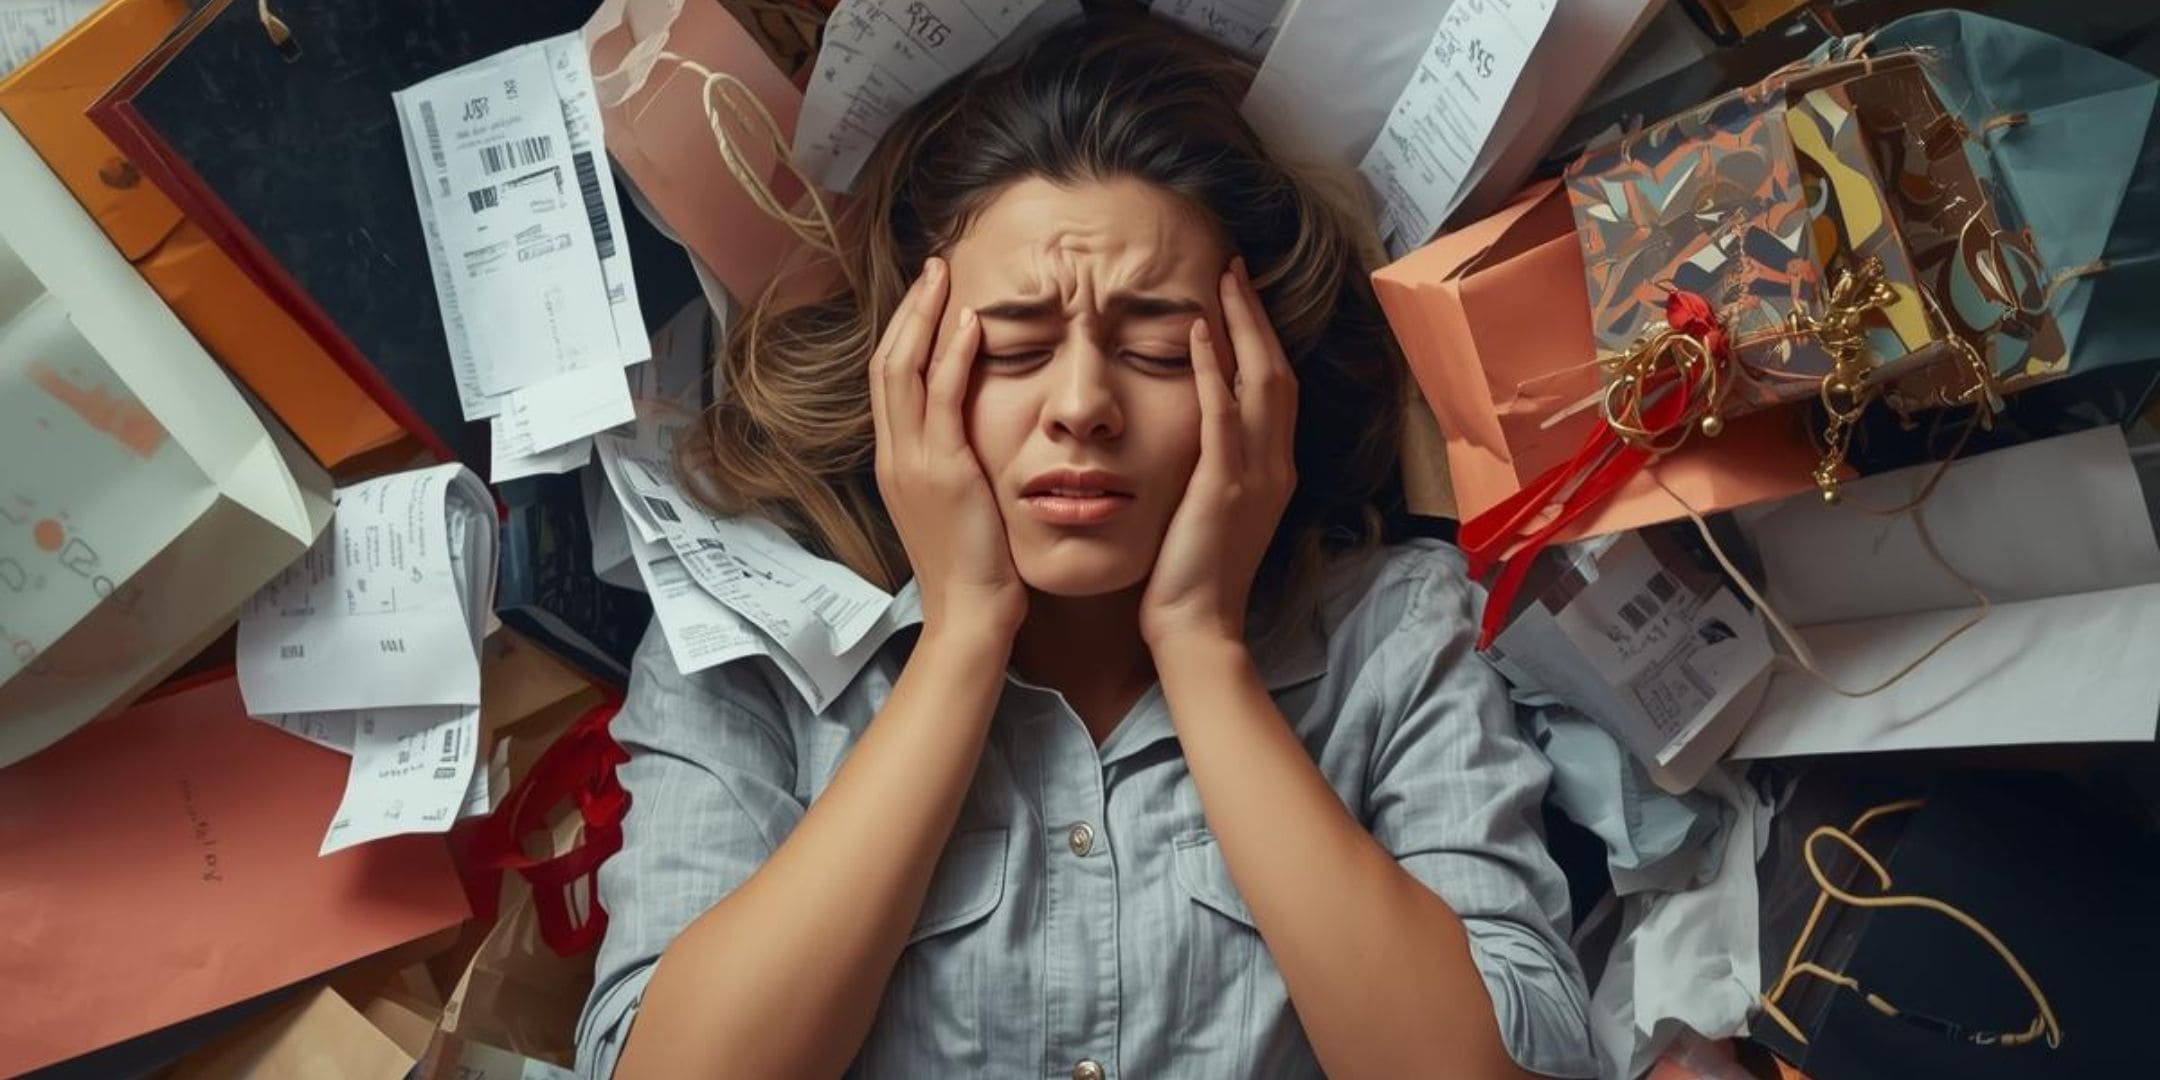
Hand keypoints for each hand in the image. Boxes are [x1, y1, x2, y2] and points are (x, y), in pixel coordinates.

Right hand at [869, 258, 1026, 641]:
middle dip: (909, 311)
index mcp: (896, 462)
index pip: (889, 381)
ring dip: (925, 317)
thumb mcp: (954, 506)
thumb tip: (972, 435)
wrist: (971, 614)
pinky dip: (953, 356)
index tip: (928, 298)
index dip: (904, 333)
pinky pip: (942, 399)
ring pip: (903, 371)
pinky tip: (971, 323)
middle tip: (933, 268)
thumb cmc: (974, 567)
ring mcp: (912, 462)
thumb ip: (954, 464)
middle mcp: (895, 456)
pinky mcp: (943, 471)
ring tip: (945, 276)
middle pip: (887, 364)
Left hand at [1140, 259, 1297, 647]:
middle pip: (1277, 371)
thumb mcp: (1214, 511)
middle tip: (1234, 270)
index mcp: (1274, 471)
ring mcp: (1255, 475)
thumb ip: (1217, 469)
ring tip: (1222, 282)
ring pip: (1260, 380)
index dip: (1262, 338)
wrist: (1196, 626)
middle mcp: (1275, 466)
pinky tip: (1196, 332)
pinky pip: (1221, 413)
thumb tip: (1198, 433)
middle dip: (1257, 316)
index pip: (1276, 388)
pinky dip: (1213, 368)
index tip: (1239, 298)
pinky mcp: (1223, 486)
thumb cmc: (1193, 576)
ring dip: (1241, 325)